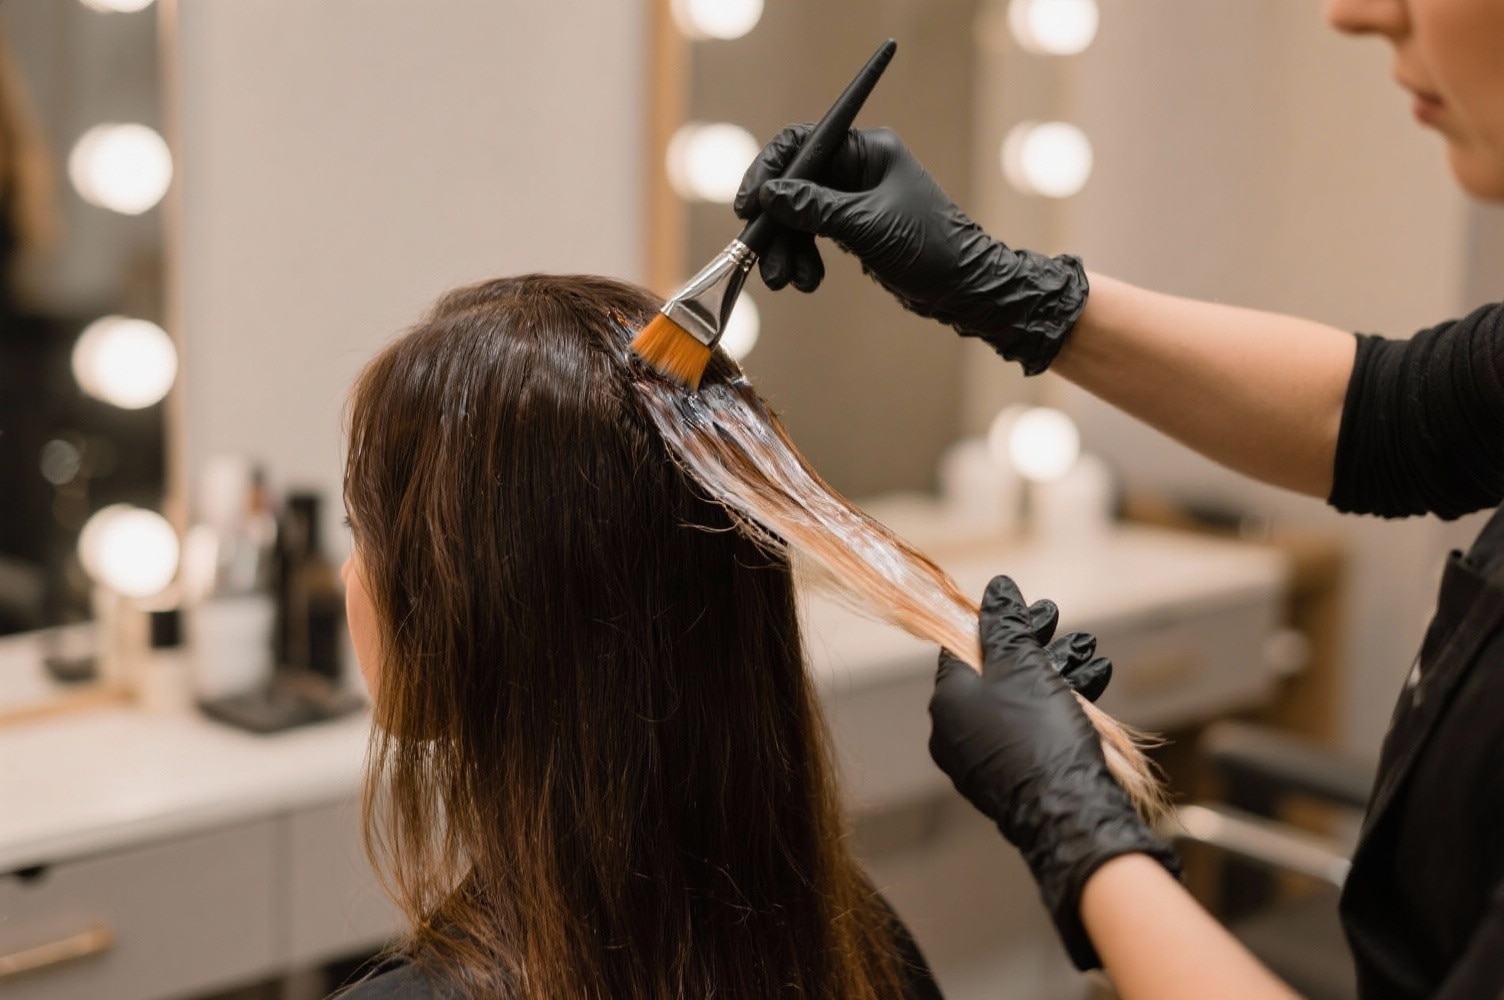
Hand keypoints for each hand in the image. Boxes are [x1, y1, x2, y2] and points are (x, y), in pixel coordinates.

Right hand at [733, 125, 1089, 373]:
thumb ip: (816, 208)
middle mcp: (857, 167)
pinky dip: (803, 258)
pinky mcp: (851, 227)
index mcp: (867, 149)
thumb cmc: (929, 246)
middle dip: (776, 223)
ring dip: (786, 248)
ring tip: (783, 281)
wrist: (964, 287)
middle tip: (760, 256)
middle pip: (794, 183)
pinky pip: (811, 236)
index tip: (750, 204)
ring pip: (799, 215)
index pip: (802, 142)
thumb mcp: (868, 226)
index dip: (770, 169)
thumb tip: (771, 195)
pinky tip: (806, 282)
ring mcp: (852, 198)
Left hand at [928, 576, 1178, 968]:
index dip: (1000, 623)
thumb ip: (1006, 625)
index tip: (1035, 611)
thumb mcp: (1023, 666)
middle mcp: (956, 731)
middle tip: (1066, 628)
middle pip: (996, 672)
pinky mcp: (1013, 777)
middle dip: (1038, 647)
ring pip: (1021, 701)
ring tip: (1092, 653)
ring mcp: (983, 758)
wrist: (1069, 814)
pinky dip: (1060, 706)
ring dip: (1058, 673)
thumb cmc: (1039, 735)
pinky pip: (1032, 729)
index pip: (963, 645)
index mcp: (947, 700)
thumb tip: (997, 587)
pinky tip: (1095, 683)